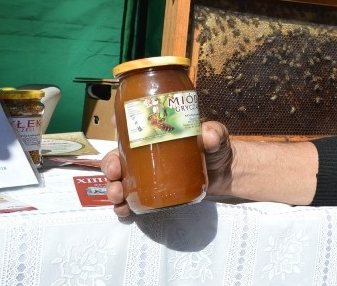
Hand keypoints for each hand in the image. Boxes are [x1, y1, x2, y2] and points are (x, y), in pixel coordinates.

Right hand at [101, 120, 233, 216]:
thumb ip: (214, 133)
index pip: (132, 129)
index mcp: (155, 136)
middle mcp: (146, 155)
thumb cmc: (216, 148)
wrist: (226, 173)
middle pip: (119, 158)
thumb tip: (208, 137)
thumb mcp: (216, 135)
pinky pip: (132, 201)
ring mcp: (148, 176)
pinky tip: (122, 209)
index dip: (118, 126)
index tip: (112, 126)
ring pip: (120, 181)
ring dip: (112, 187)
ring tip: (117, 194)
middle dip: (110, 165)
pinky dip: (123, 206)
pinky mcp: (154, 194)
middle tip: (115, 172)